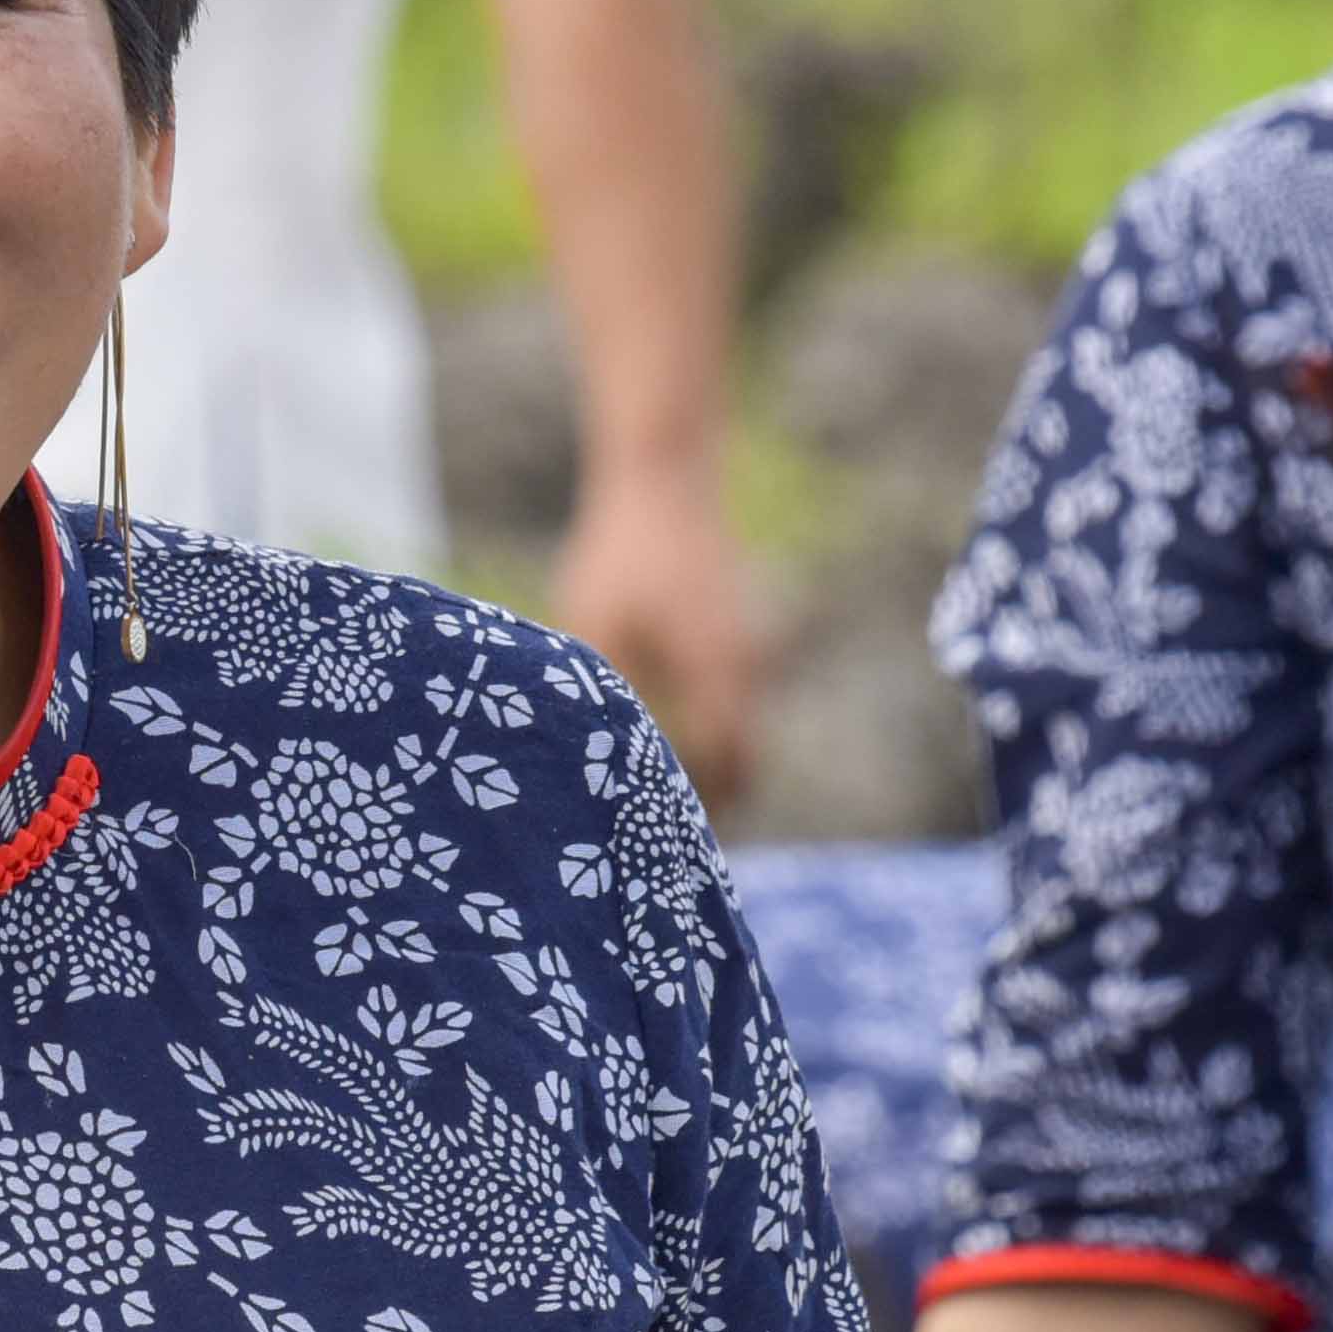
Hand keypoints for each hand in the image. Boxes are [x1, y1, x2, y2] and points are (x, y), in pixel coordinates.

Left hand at [552, 481, 768, 809]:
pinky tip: (656, 736)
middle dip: (707, 805)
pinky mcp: (731, 637)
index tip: (659, 854)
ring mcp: (745, 654)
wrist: (665, 477)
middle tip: (655, 841)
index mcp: (716, 679)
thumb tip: (588, 766)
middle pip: (742, 765)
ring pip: (738, 734)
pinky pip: (728, 704)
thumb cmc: (623, 555)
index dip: (698, 820)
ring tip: (648, 796)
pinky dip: (706, 730)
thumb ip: (600, 700)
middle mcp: (743, 673)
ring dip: (705, 766)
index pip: (726, 776)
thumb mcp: (595, 632)